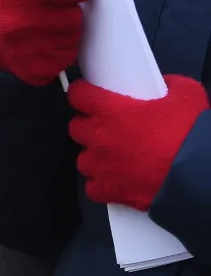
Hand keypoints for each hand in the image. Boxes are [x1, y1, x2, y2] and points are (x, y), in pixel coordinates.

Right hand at [0, 0, 112, 85]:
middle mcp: (19, 22)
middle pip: (75, 17)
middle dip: (71, 12)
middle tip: (54, 11)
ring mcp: (26, 50)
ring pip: (74, 38)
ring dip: (68, 32)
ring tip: (48, 27)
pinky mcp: (34, 72)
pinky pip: (68, 59)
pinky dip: (62, 51)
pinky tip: (45, 44)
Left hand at [69, 75, 207, 209]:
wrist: (199, 170)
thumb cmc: (189, 128)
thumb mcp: (185, 93)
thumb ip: (165, 86)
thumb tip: (161, 87)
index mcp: (110, 109)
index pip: (78, 95)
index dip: (84, 94)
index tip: (90, 96)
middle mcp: (99, 136)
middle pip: (76, 127)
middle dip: (90, 126)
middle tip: (108, 128)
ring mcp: (102, 165)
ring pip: (83, 159)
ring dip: (95, 157)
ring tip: (112, 157)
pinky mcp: (110, 190)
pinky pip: (93, 188)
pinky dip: (102, 185)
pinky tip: (115, 180)